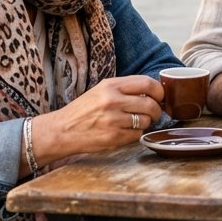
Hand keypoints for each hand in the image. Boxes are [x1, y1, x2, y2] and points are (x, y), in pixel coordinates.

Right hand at [35, 75, 163, 161]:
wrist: (62, 130)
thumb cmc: (83, 110)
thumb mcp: (101, 90)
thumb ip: (124, 88)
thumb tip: (152, 91)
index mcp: (111, 85)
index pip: (147, 83)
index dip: (159, 91)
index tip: (159, 97)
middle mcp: (113, 100)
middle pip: (151, 104)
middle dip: (156, 110)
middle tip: (151, 113)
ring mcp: (113, 119)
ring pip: (146, 121)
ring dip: (145, 123)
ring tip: (134, 122)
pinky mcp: (113, 137)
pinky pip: (137, 134)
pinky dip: (135, 134)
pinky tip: (124, 131)